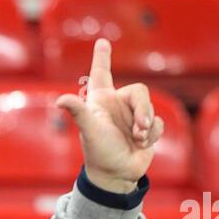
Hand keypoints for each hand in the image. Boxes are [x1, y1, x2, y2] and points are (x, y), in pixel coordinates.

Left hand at [55, 38, 164, 193]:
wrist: (116, 175)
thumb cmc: (98, 152)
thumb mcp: (89, 131)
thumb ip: (78, 112)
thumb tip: (60, 100)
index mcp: (101, 101)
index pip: (101, 74)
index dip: (102, 58)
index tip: (102, 42)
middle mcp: (117, 105)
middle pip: (140, 92)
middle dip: (143, 109)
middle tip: (138, 127)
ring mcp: (132, 117)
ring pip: (150, 108)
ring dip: (146, 125)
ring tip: (136, 139)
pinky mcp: (147, 129)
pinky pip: (158, 123)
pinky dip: (152, 135)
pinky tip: (141, 144)